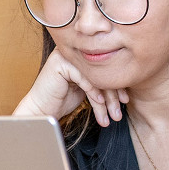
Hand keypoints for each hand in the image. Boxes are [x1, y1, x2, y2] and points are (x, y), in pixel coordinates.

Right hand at [13, 49, 127, 125]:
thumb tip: (127, 86)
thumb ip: (102, 83)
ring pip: (95, 76)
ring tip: (110, 116)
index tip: (125, 101)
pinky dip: (94, 92)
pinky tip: (99, 103)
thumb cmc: (62, 100)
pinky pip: (84, 77)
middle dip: (113, 96)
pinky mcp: (60, 63)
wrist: (41, 109)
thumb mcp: (88, 90)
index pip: (107, 68)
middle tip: (118, 114)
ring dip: (105, 100)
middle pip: (102, 72)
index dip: (118, 85)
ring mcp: (67, 55)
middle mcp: (76, 52)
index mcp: (84, 55)